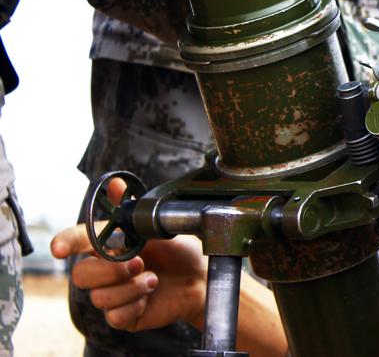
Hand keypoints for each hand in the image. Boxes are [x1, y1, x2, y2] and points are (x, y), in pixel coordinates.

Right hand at [50, 180, 207, 331]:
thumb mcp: (159, 226)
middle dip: (110, 270)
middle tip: (139, 262)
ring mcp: (112, 294)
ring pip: (99, 297)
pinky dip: (135, 304)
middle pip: (81, 275)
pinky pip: (114, 316)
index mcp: (109, 245)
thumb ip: (133, 208)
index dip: (65, 243)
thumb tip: (115, 183)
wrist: (199, 277)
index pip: (79, 242)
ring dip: (130, 287)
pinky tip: (149, 295)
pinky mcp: (123, 316)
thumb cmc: (178, 250)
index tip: (59, 248)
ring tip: (152, 278)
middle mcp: (105, 270)